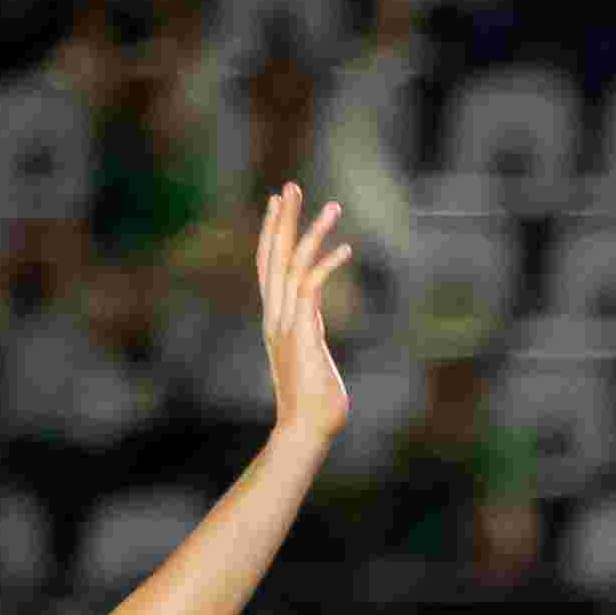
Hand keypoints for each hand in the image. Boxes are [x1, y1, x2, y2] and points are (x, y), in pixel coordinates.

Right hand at [252, 182, 356, 444]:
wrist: (307, 428)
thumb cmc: (314, 402)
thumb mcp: (310, 360)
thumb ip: (308, 341)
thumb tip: (312, 339)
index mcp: (275, 318)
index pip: (268, 266)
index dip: (271, 233)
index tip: (278, 204)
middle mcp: (275, 315)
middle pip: (272, 255)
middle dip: (282, 219)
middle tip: (290, 185)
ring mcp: (285, 322)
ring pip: (291, 264)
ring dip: (311, 232)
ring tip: (331, 205)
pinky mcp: (300, 331)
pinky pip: (311, 287)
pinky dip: (328, 264)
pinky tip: (347, 248)